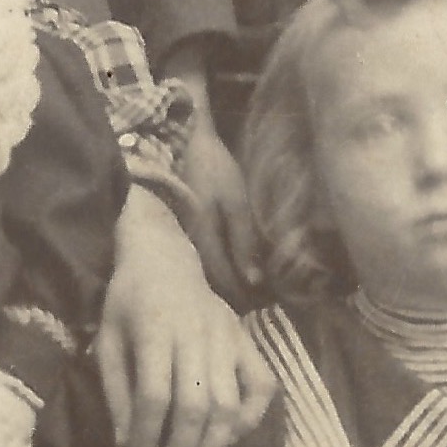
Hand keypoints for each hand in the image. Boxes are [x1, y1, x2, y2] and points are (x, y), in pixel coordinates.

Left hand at [96, 187, 273, 446]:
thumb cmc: (128, 301)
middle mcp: (197, 335)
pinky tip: (229, 440)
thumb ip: (115, 393)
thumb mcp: (107, 340)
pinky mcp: (246, 340)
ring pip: (229, 404)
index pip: (155, 397)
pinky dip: (251, 418)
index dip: (146, 439)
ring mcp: (227, 337)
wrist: (164, 256)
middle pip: (196, 408)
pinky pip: (261, 385)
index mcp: (155, 331)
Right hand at [180, 109, 264, 303]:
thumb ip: (244, 242)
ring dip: (225, 282)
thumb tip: (254, 281)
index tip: (263, 303)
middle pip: (211, 282)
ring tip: (250, 287)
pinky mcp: (184, 231)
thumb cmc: (215, 170)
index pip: (223, 281)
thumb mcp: (236, 203)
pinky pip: (201, 258)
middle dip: (235, 294)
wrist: (186, 144)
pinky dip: (217, 267)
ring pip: (205, 272)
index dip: (243, 295)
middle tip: (260, 300)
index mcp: (203, 239)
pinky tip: (230, 266)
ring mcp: (183, 238)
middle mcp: (188, 245)